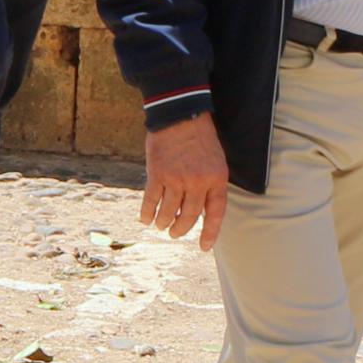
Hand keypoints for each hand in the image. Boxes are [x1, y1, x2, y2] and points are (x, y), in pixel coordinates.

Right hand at [141, 113, 232, 249]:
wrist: (181, 115)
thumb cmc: (200, 138)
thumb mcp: (216, 161)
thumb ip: (211, 184)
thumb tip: (201, 210)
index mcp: (216, 179)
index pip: (215, 213)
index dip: (210, 233)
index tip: (203, 247)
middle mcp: (198, 182)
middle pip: (188, 216)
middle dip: (180, 229)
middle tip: (174, 233)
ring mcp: (177, 179)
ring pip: (168, 212)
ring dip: (163, 222)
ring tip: (161, 225)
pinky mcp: (157, 174)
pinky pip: (151, 201)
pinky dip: (147, 213)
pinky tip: (145, 220)